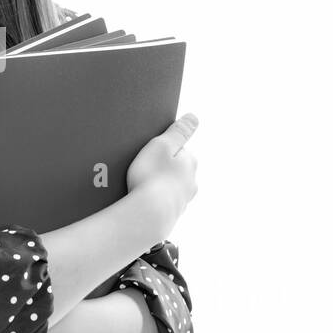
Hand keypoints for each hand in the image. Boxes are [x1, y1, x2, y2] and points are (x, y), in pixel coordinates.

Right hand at [126, 112, 198, 235]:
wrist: (148, 215)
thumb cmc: (152, 177)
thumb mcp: (162, 145)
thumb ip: (178, 131)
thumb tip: (194, 118)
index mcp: (190, 162)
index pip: (178, 149)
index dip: (161, 149)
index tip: (147, 154)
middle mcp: (191, 181)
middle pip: (174, 168)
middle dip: (160, 168)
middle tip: (141, 169)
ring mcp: (183, 199)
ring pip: (169, 186)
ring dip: (157, 185)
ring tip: (138, 187)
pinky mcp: (172, 214)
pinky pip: (161, 202)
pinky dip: (153, 200)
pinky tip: (141, 201)